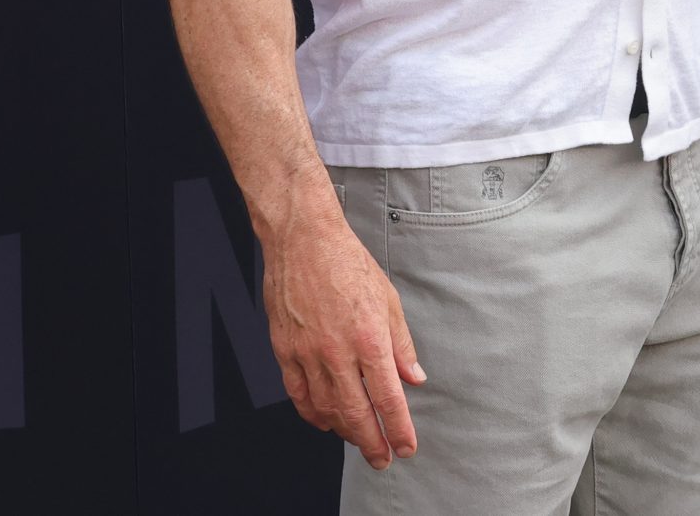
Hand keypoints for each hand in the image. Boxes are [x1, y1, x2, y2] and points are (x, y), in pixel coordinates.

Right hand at [264, 207, 427, 466]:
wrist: (303, 240)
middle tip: (382, 459)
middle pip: (356, 412)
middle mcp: (337, 350)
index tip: (406, 447)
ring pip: (325, 408)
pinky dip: (312, 413)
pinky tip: (324, 420)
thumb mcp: (388, 299)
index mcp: (369, 336)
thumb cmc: (347, 263)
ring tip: (358, 439)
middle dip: (372, 441)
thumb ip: (402, 344)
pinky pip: (298, 393)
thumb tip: (414, 378)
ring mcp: (307, 352)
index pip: (388, 396)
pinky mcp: (285, 349)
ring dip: (344, 430)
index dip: (399, 428)